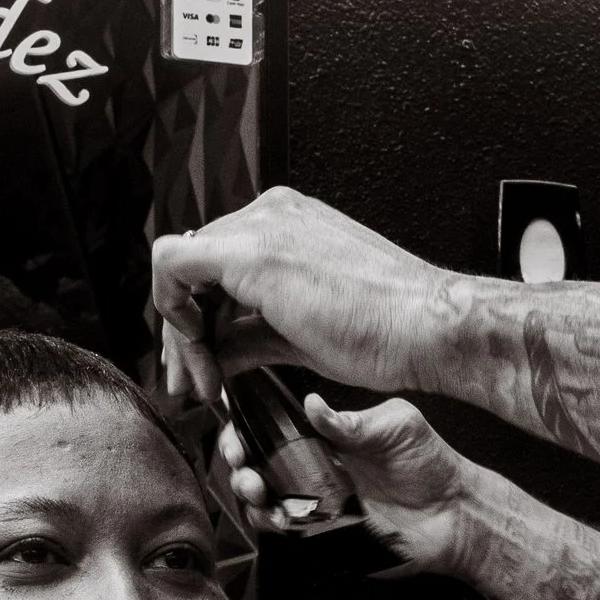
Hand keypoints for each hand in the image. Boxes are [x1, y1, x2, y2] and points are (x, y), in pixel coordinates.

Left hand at [152, 189, 468, 406]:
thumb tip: (215, 355)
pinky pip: (171, 266)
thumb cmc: (388, 333)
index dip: (199, 318)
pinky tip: (202, 362)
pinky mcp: (249, 251)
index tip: (204, 364)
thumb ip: (250, 336)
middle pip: (194, 268)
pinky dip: (173, 317)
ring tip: (203, 385)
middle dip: (183, 331)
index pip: (217, 265)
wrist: (428, 329)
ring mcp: (260, 226)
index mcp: (289, 224)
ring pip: (179, 270)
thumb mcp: (301, 336)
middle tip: (190, 382)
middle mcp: (271, 213)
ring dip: (181, 336)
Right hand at [220, 391, 479, 568]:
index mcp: (324, 438)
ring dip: (248, 494)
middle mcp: (312, 469)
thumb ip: (353, 421)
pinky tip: (279, 516)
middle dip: (237, 463)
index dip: (246, 429)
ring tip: (259, 491)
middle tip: (245, 466)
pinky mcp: (322, 535)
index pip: (271, 429)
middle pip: (255, 463)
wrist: (453, 515)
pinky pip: (284, 530)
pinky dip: (272, 523)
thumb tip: (311, 404)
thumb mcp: (397, 427)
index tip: (239, 430)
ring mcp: (314, 503)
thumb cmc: (431, 464)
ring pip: (260, 499)